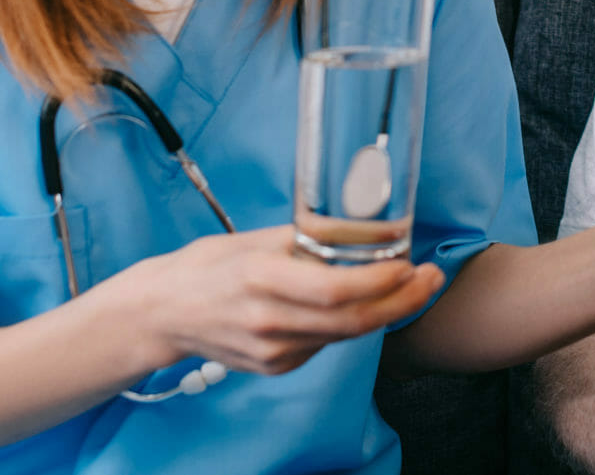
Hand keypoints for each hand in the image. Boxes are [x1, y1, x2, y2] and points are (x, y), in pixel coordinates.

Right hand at [116, 225, 443, 375]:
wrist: (162, 313)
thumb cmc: (207, 266)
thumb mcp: (254, 238)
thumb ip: (304, 239)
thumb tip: (354, 226)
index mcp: (261, 280)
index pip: (335, 291)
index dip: (380, 281)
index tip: (410, 262)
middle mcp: (268, 322)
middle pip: (351, 322)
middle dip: (401, 301)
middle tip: (432, 278)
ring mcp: (271, 351)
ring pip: (343, 336)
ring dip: (383, 311)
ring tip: (410, 283)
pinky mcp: (273, 367)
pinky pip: (324, 345)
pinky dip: (348, 325)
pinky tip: (360, 304)